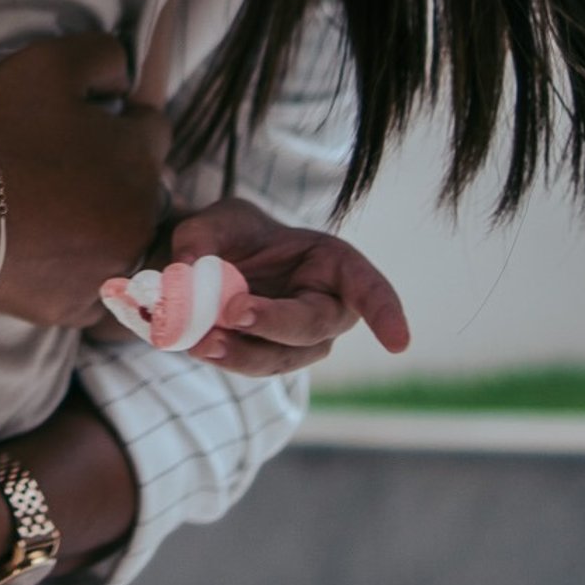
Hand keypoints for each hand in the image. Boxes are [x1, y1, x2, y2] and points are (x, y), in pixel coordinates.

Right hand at [0, 33, 171, 328]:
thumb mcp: (49, 63)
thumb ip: (104, 57)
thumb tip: (124, 81)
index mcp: (140, 155)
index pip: (153, 129)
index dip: (120, 121)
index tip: (86, 125)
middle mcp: (142, 214)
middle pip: (146, 187)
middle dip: (119, 176)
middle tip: (67, 171)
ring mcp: (114, 266)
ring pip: (127, 240)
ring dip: (106, 226)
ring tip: (59, 217)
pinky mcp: (81, 306)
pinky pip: (98, 288)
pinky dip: (81, 273)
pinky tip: (48, 255)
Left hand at [169, 198, 411, 376]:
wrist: (213, 262)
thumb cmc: (235, 235)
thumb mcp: (218, 221)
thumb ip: (202, 239)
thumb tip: (186, 268)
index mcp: (335, 265)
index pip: (370, 289)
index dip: (386, 314)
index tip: (398, 343)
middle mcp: (327, 309)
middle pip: (312, 327)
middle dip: (274, 323)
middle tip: (234, 311)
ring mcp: (298, 342)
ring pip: (278, 358)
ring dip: (241, 352)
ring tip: (202, 340)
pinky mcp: (267, 359)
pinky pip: (250, 363)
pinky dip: (222, 355)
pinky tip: (194, 343)